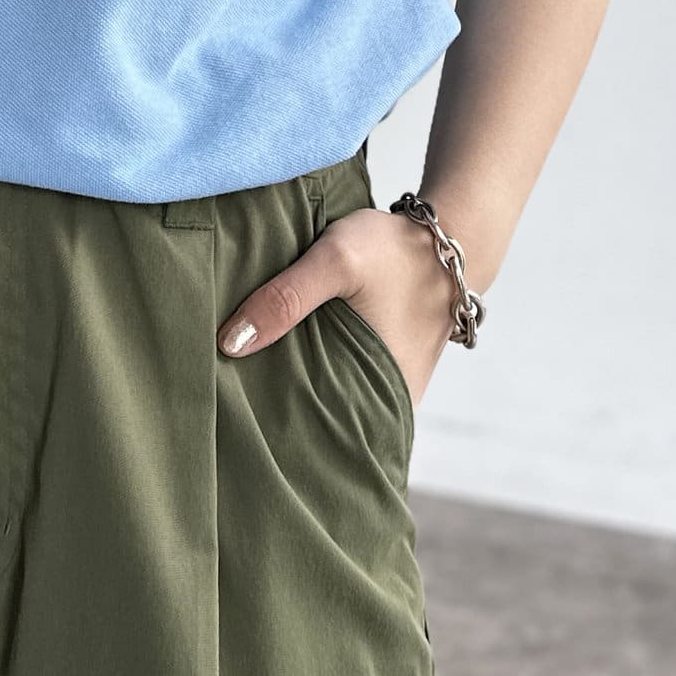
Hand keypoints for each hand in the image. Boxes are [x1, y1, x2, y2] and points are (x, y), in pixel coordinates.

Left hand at [216, 206, 456, 409]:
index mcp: (386, 396)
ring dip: (294, 387)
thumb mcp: (336, 261)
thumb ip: (285, 298)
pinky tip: (277, 356)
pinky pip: (340, 379)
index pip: (321, 437)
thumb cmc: (394, 250)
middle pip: (321, 421)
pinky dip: (312, 369)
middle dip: (278, 411)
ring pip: (329, 400)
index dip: (276, 431)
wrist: (448, 238)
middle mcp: (391, 404)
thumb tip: (230, 344)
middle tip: (227, 399)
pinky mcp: (383, 368)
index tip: (234, 419)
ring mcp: (389, 387)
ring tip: (241, 380)